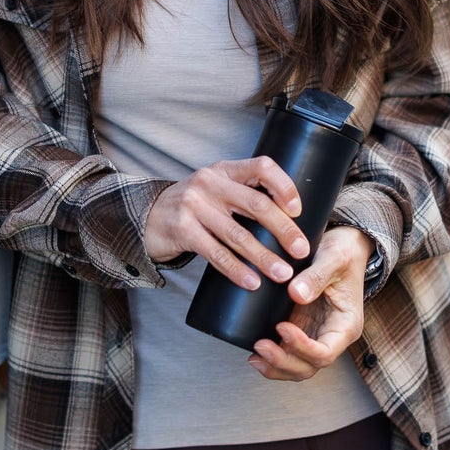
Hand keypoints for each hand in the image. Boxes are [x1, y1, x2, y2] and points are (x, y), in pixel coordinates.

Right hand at [144, 157, 308, 290]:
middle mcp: (209, 183)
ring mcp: (193, 205)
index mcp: (225, 170)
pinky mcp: (182, 230)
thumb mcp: (216, 190)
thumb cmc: (194, 207)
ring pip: (238, 234)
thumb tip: (290, 222)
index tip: (298, 210)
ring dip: (264, 257)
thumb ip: (244, 195)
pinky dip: (237, 270)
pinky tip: (252, 282)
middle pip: (256, 204)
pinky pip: (216, 253)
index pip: (262, 166)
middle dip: (284, 229)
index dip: (284, 186)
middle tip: (302, 250)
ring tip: (283, 273)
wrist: (147, 218)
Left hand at [248, 227, 371, 381]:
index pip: (325, 352)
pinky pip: (288, 354)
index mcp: (346, 325)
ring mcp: (315, 335)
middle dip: (284, 361)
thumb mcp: (335, 258)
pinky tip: (255, 353)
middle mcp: (331, 336)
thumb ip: (317, 276)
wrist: (342, 247)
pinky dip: (272, 359)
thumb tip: (296, 294)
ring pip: (297, 366)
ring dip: (275, 366)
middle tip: (260, 345)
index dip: (302, 346)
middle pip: (309, 366)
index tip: (282, 327)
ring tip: (255, 355)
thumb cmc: (344, 253)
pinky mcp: (301, 330)